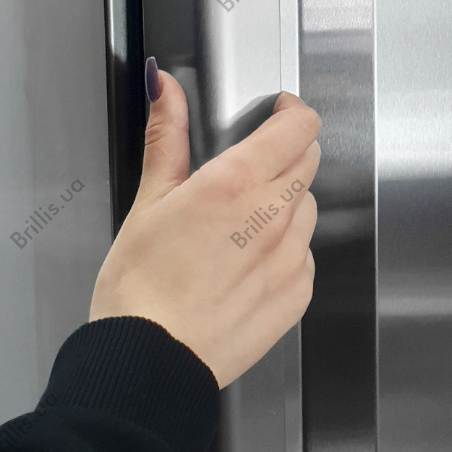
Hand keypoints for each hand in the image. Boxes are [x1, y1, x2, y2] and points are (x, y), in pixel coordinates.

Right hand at [89, 66, 321, 387]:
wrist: (148, 364)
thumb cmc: (141, 287)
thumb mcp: (149, 199)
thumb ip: (169, 135)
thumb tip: (166, 87)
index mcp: (238, 185)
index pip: (299, 126)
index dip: (292, 111)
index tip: (278, 111)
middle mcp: (274, 217)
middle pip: (309, 160)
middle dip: (286, 152)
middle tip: (250, 167)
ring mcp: (292, 257)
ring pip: (309, 206)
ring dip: (286, 202)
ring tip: (240, 224)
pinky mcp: (298, 293)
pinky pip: (306, 254)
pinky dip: (287, 248)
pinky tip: (248, 262)